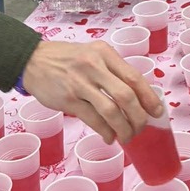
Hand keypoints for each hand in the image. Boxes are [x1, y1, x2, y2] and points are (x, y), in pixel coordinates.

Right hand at [21, 40, 162, 143]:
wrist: (32, 60)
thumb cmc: (66, 58)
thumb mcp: (92, 53)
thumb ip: (111, 70)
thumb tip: (137, 97)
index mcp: (104, 53)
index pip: (133, 77)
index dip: (149, 98)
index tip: (157, 112)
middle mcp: (93, 66)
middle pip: (126, 96)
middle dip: (139, 117)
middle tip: (141, 128)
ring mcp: (80, 83)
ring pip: (111, 111)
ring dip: (123, 129)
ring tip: (126, 137)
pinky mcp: (68, 100)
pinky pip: (93, 120)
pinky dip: (105, 132)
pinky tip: (109, 137)